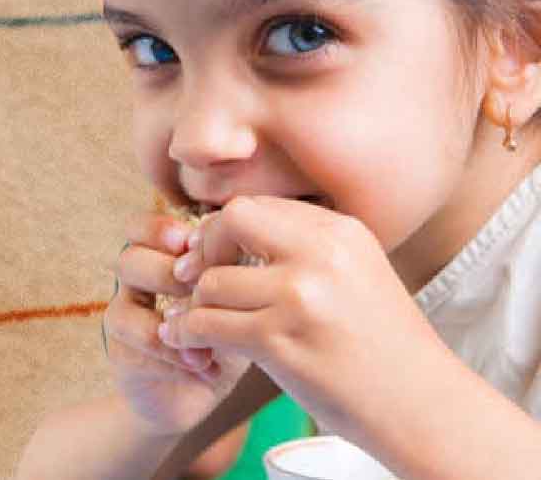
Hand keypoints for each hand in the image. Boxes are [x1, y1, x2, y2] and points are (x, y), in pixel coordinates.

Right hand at [103, 209, 252, 434]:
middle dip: (165, 273)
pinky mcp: (122, 358)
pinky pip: (135, 354)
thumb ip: (232, 271)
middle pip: (128, 261)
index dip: (157, 230)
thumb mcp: (234, 297)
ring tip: (205, 340)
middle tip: (200, 290)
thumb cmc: (224, 332)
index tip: (188, 242)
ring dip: (167, 324)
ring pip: (121, 311)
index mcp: (157, 259)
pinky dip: (174, 361)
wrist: (202, 389)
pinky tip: (206, 369)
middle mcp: (134, 286)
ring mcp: (124, 322)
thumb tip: (244, 248)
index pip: (139, 229)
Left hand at [158, 196, 445, 438]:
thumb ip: (307, 250)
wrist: (423, 408)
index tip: (221, 258)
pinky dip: (189, 334)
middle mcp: (321, 255)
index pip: (258, 205)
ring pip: (210, 281)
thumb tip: (230, 230)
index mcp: (342, 232)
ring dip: (198, 305)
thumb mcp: (358, 275)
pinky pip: (206, 324)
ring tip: (206, 323)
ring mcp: (299, 297)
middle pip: (230, 219)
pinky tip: (192, 344)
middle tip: (203, 280)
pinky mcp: (279, 341)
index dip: (227, 231)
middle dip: (206, 248)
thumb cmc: (384, 348)